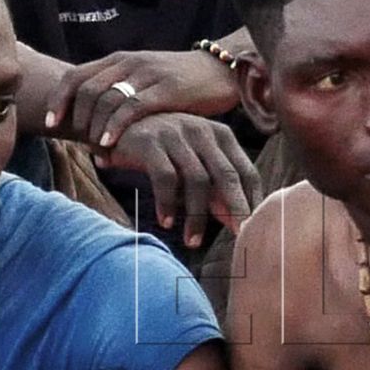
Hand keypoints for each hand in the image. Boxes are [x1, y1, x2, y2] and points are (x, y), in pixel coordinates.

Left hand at [44, 49, 239, 149]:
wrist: (222, 71)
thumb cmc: (183, 84)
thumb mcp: (146, 83)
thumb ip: (122, 97)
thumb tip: (96, 128)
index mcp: (120, 60)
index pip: (76, 76)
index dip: (58, 99)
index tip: (50, 124)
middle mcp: (129, 63)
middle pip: (85, 88)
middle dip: (72, 116)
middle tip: (73, 139)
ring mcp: (147, 75)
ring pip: (105, 98)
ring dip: (93, 126)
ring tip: (92, 147)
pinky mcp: (166, 90)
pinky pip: (131, 108)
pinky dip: (114, 126)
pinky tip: (108, 143)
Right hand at [94, 113, 260, 248]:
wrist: (114, 127)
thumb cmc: (162, 151)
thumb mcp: (193, 166)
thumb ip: (216, 189)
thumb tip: (238, 222)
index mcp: (221, 136)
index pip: (246, 171)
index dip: (252, 201)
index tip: (255, 228)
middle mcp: (202, 131)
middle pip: (227, 175)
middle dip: (236, 208)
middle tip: (240, 236)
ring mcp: (176, 134)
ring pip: (197, 180)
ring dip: (196, 216)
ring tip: (193, 242)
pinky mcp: (150, 141)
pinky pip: (165, 178)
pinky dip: (167, 203)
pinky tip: (166, 223)